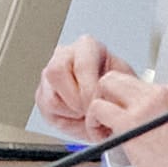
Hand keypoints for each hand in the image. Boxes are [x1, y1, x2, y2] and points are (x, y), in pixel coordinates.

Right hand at [37, 39, 160, 141]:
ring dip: (71, 112)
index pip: (81, 63)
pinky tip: (78, 117)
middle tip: (88, 111)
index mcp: (87, 47)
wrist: (113, 104)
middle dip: (75, 99)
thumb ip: (116, 88)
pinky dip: (64, 119)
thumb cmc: (118, 91)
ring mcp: (50, 74)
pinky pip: (46, 109)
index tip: (97, 104)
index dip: (89, 88)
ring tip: (87, 114)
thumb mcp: (125, 85)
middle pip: (56, 72)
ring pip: (50, 97)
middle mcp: (65, 55)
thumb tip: (110, 100)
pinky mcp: (42, 93)